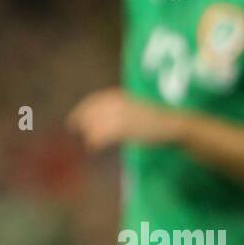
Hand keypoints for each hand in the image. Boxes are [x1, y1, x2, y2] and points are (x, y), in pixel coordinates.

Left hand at [66, 88, 185, 149]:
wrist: (171, 124)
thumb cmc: (153, 119)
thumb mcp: (131, 109)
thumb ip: (114, 112)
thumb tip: (95, 122)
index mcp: (118, 96)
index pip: (92, 101)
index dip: (80, 111)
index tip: (72, 122)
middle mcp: (116, 103)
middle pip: (90, 113)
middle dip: (81, 124)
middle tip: (77, 135)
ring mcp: (119, 115)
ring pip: (94, 126)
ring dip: (89, 136)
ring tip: (90, 144)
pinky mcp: (123, 129)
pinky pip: (102, 136)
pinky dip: (95, 143)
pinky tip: (94, 148)